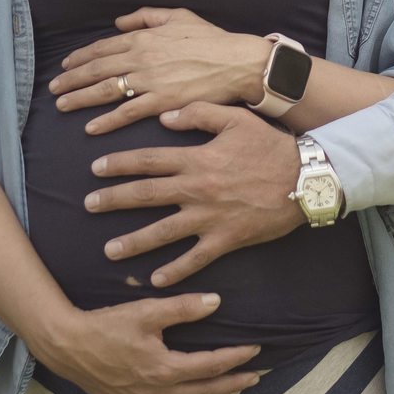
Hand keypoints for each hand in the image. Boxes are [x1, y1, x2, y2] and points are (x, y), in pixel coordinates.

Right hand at [34, 292, 261, 393]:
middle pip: (204, 392)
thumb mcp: (146, 311)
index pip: (210, 365)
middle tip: (255, 380)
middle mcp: (158, 393)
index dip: (235, 358)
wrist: (67, 346)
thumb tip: (216, 302)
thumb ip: (183, 308)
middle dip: (232, 385)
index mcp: (165, 367)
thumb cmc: (106, 325)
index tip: (255, 351)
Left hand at [49, 9, 270, 134]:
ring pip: (106, 90)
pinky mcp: (161, 102)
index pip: (103, 47)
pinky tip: (91, 127)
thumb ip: (145, 17)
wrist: (236, 61)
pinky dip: (106, 120)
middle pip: (97, 69)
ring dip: (80, 98)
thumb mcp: (177, 16)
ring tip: (62, 105)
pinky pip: (127, 112)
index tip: (66, 65)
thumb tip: (119, 23)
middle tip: (53, 88)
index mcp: (144, 37)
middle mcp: (141, 58)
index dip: (81, 57)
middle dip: (72, 78)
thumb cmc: (210, 39)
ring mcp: (150, 81)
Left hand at [85, 104, 304, 285]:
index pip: (149, 160)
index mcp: (197, 158)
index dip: (119, 163)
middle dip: (114, 200)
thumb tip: (164, 116)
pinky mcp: (226, 239)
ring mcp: (210, 217)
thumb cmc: (270, 145)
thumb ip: (198, 114)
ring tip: (109, 250)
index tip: (95, 168)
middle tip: (88, 206)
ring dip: (134, 242)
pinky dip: (174, 271)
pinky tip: (155, 280)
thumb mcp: (235, 119)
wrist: (305, 178)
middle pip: (147, 195)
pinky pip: (195, 259)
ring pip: (163, 232)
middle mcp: (197, 188)